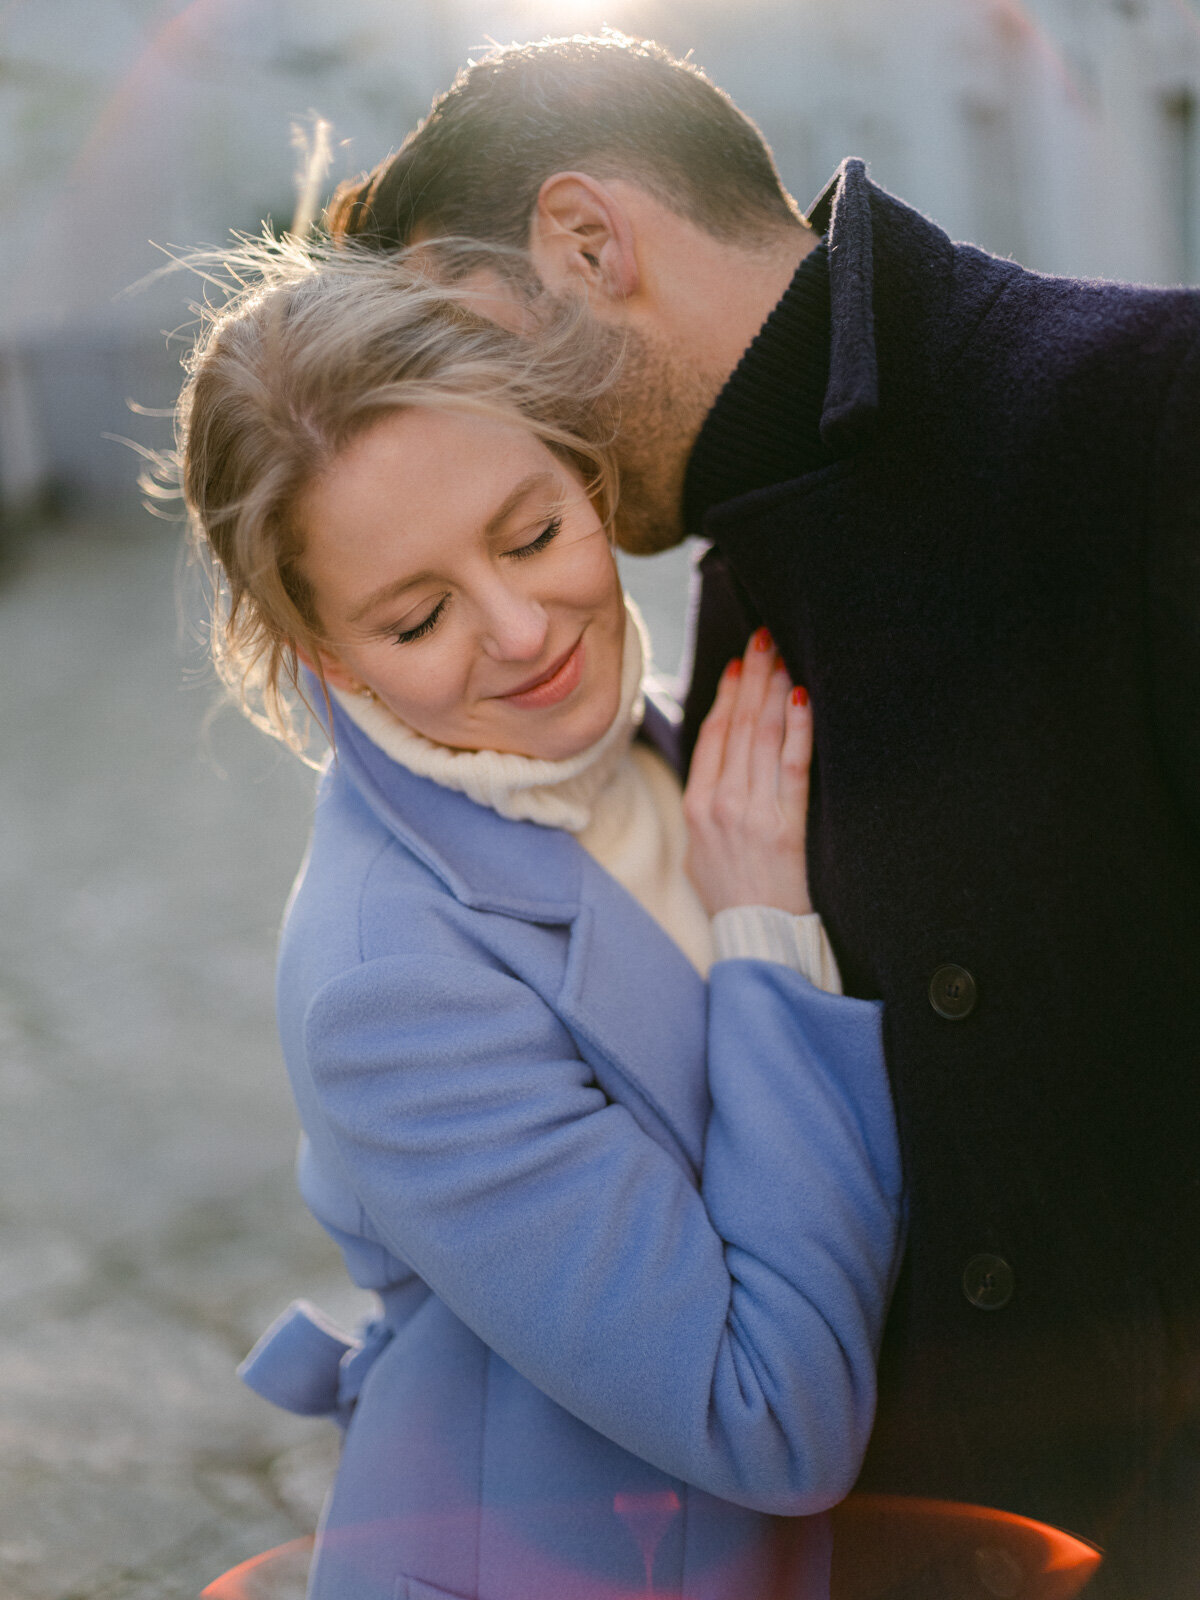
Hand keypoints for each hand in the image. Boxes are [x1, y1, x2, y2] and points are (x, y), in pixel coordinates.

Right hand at [683, 628, 812, 916]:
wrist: (755, 937)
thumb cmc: (732, 892)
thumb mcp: (701, 844)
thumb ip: (709, 798)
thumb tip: (724, 755)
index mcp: (696, 804)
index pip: (712, 733)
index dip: (728, 692)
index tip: (742, 660)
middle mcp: (718, 802)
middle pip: (737, 725)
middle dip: (754, 675)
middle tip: (767, 636)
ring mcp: (749, 813)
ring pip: (762, 736)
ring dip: (775, 689)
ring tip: (785, 654)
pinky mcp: (782, 826)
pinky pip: (792, 766)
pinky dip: (798, 728)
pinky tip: (803, 698)